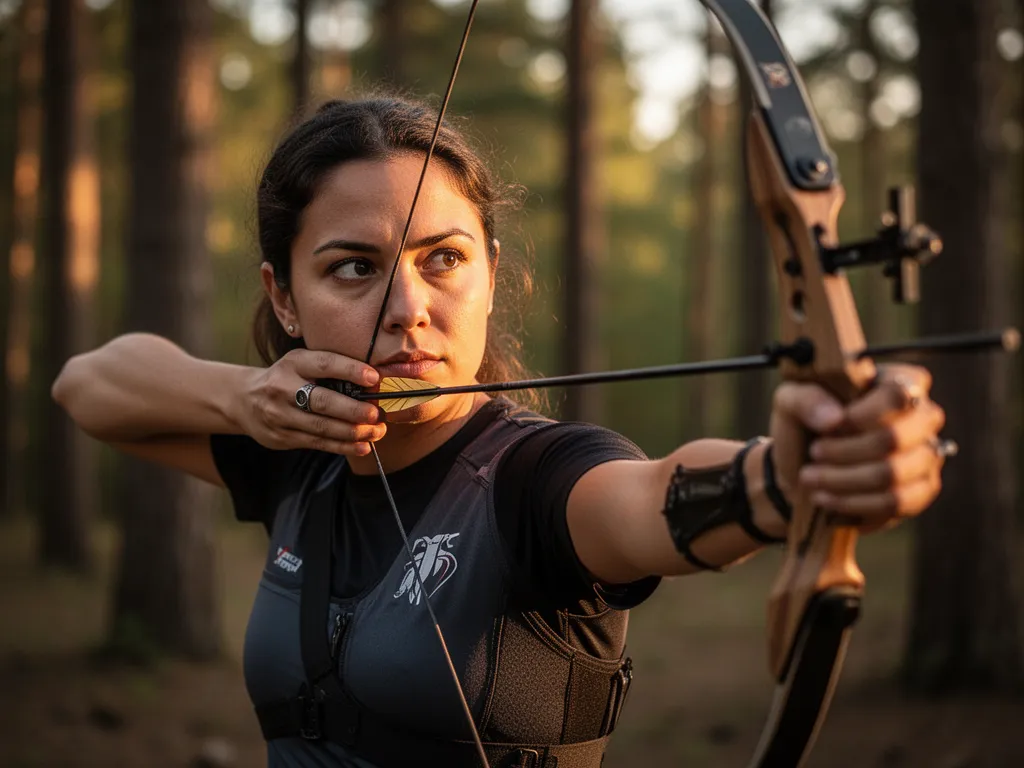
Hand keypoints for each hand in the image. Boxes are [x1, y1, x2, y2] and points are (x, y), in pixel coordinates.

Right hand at [236, 349, 384, 455]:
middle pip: (322, 401)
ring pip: (322, 427)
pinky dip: (342, 446)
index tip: (374, 378)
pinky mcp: (281, 437)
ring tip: (376, 431)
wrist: (243, 399)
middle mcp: (283, 388)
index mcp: (293, 363)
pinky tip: (362, 446)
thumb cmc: (286, 378)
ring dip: (353, 432)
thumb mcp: (300, 364)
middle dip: (353, 410)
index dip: (350, 370)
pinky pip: (317, 443)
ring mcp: (280, 415)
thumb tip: (374, 382)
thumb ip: (329, 370)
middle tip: (377, 414)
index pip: (324, 364)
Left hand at [769, 364, 947, 531]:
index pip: (898, 393)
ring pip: (892, 473)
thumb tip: (834, 418)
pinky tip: (826, 497)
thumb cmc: (804, 427)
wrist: (800, 470)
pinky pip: (897, 501)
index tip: (829, 427)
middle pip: (895, 438)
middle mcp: (921, 415)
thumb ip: (805, 399)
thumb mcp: (790, 403)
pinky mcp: (922, 488)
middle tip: (815, 452)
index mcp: (896, 380)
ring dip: (843, 479)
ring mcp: (927, 453)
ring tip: (811, 477)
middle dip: (845, 452)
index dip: (861, 415)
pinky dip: (853, 502)